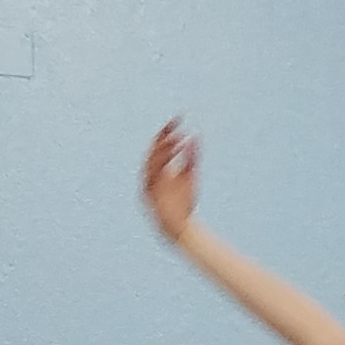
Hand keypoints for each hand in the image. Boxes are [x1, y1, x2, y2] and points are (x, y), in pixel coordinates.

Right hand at [140, 119, 200, 240]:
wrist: (180, 225)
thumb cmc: (184, 201)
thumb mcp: (190, 175)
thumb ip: (191, 157)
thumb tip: (195, 136)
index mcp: (161, 167)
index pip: (162, 145)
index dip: (168, 132)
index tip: (178, 119)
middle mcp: (152, 173)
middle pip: (155, 151)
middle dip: (163, 138)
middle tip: (174, 126)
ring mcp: (149, 183)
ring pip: (151, 162)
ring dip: (162, 151)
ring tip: (174, 140)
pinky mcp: (149, 194)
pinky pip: (152, 178)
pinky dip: (159, 168)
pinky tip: (171, 160)